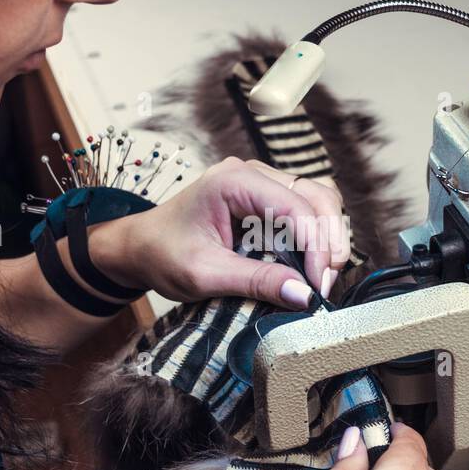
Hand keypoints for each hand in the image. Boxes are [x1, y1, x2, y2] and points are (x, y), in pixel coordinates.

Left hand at [87, 156, 351, 308]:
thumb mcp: (204, 274)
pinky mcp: (266, 200)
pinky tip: (307, 268)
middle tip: (323, 285)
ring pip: (318, 202)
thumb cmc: (162, 254)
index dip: (315, 248)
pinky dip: (314, 239)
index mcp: (233, 181)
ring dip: (326, 239)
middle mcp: (252, 173)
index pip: (295, 207)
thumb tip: (305, 295)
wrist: (140, 248)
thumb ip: (255, 282)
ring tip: (318, 279)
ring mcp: (262, 184)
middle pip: (317, 197)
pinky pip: (305, 213)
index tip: (318, 287)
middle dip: (328, 241)